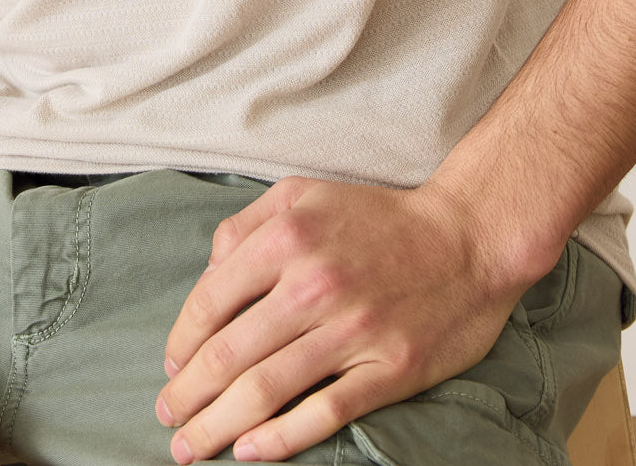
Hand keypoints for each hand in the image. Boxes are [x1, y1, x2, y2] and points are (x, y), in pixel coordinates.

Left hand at [155, 175, 540, 462]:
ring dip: (218, 426)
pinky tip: (250, 452)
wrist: (468, 237)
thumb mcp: (302, 194)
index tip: (171, 367)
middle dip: (188, 396)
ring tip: (191, 447)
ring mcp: (352, 330)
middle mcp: (312, 283)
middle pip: (229, 355)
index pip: (210, 301)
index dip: (181, 342)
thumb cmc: (377, 217)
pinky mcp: (389, 368)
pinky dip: (281, 439)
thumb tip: (207, 278)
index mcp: (286, 236)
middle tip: (168, 420)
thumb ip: (245, 226)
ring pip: (265, 389)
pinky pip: (324, 413)